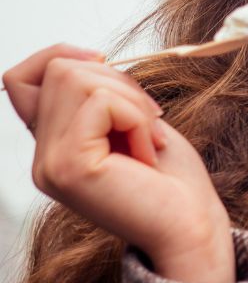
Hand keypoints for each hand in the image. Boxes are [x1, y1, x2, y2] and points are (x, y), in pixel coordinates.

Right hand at [3, 44, 234, 282]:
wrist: (192, 228)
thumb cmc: (173, 181)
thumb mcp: (132, 123)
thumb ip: (100, 96)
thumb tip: (88, 56)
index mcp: (54, 145)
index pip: (20, 78)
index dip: (61, 54)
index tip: (107, 65)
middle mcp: (43, 157)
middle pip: (58, 68)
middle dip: (117, 79)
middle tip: (148, 120)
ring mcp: (50, 164)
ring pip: (74, 77)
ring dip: (130, 99)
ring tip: (148, 139)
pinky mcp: (69, 168)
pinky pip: (100, 102)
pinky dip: (136, 117)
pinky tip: (146, 153)